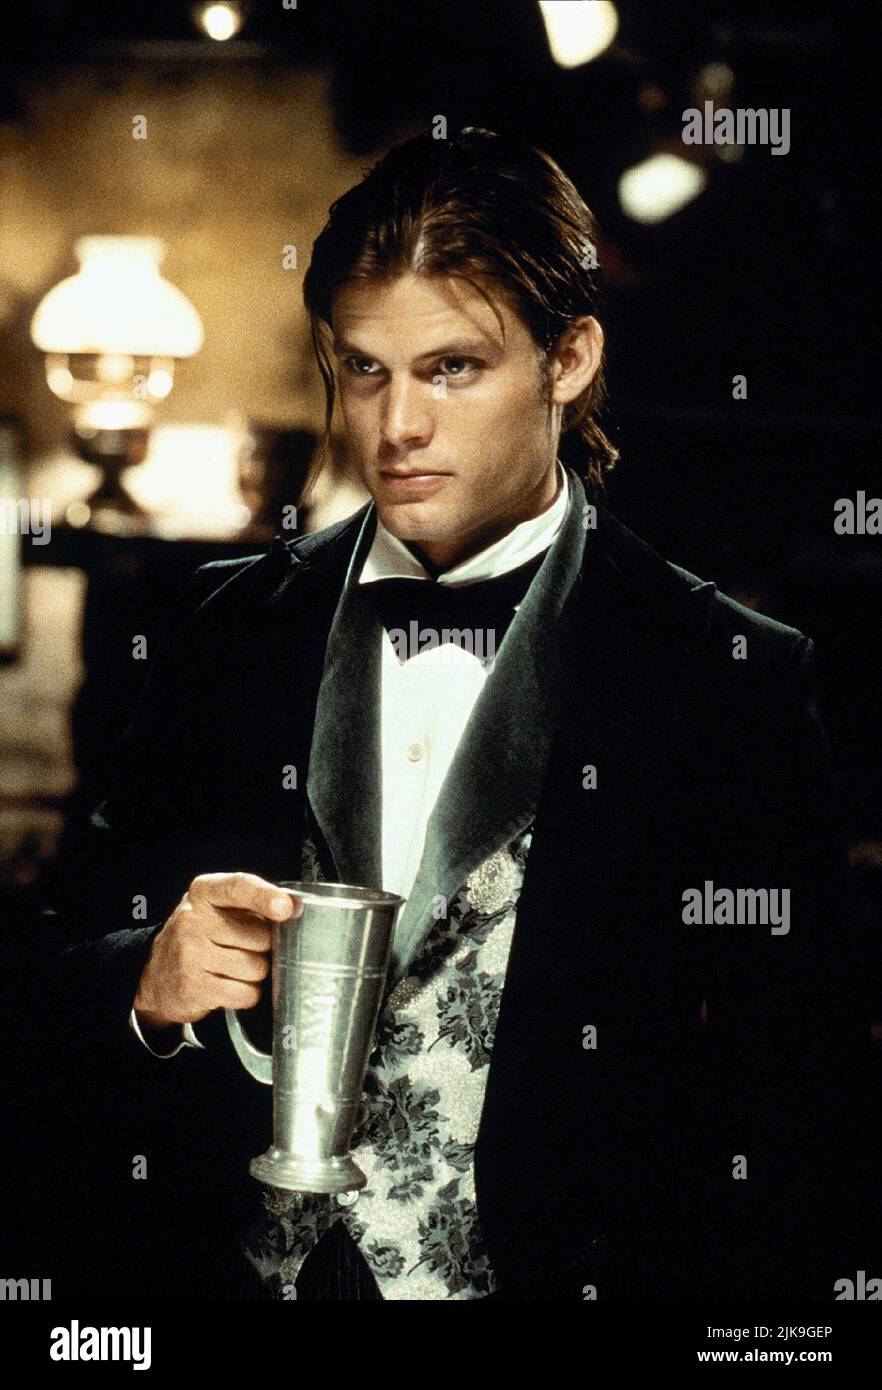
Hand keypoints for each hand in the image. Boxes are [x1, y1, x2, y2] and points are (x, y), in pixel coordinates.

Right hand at [132, 872, 299, 1030]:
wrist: (155, 975)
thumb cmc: (201, 936)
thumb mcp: (218, 908)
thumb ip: (253, 903)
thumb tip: (295, 907)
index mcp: (204, 892)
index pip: (238, 887)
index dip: (265, 897)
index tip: (285, 908)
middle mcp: (193, 919)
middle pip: (260, 937)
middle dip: (262, 947)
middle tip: (242, 948)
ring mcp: (190, 954)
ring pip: (256, 968)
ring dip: (255, 973)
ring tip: (233, 968)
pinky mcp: (192, 986)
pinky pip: (245, 993)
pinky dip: (246, 994)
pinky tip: (229, 986)